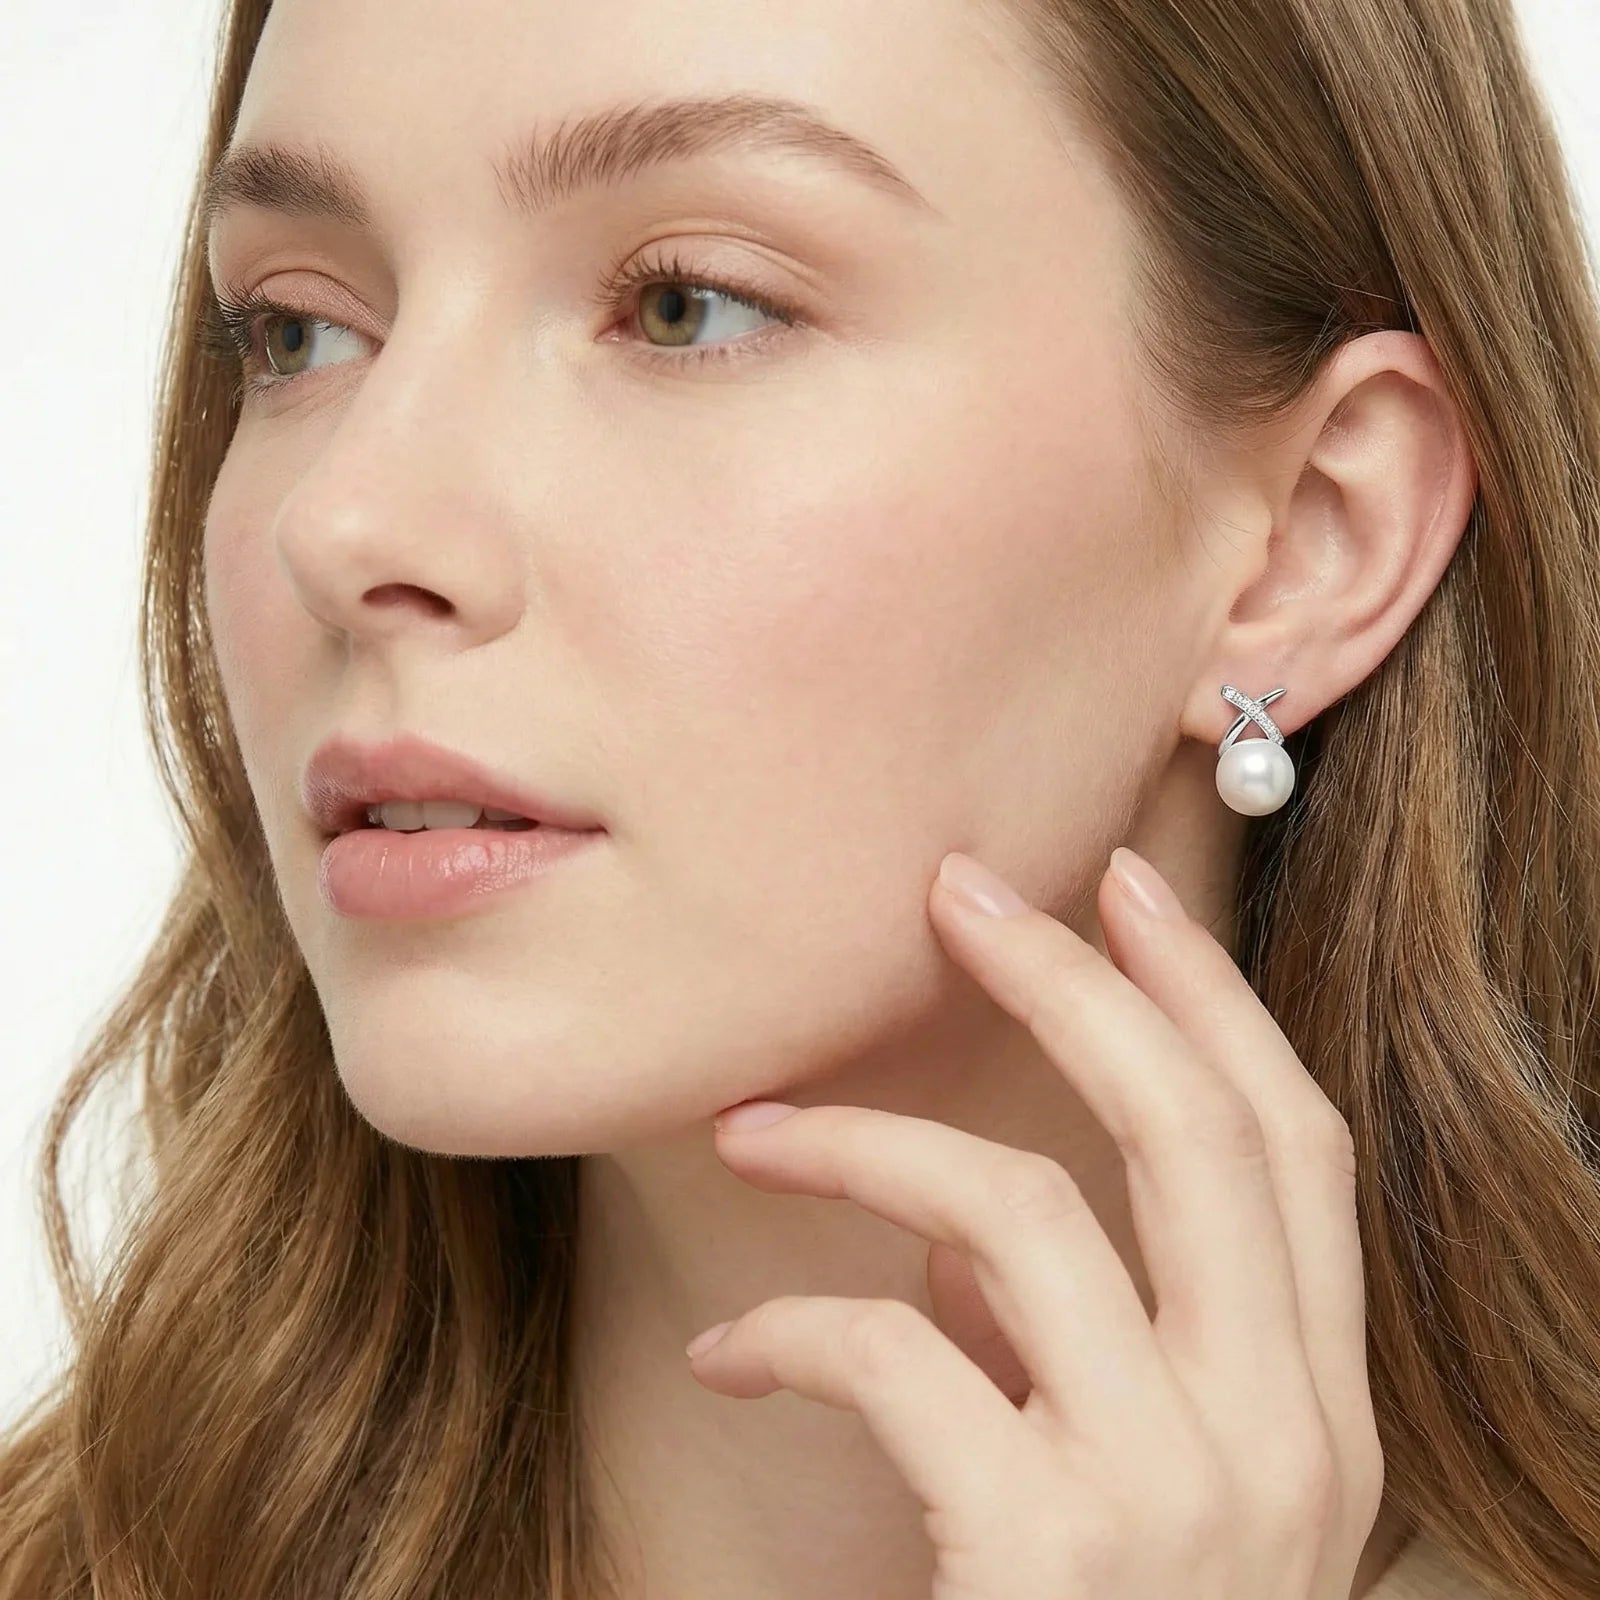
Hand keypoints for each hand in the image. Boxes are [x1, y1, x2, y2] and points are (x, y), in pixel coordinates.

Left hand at [687, 847, 1384, 1598]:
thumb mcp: (1129, 1500)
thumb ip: (1083, 1359)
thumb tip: (968, 1233)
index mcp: (1317, 1414)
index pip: (1296, 1150)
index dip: (1211, 1001)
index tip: (1122, 890)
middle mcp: (1288, 1442)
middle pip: (1198, 1133)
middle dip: (1073, 983)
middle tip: (954, 891)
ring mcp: (1186, 1500)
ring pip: (1030, 1211)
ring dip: (866, 1142)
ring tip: (749, 1131)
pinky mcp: (1056, 1555)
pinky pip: (901, 1353)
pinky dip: (793, 1324)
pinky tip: (726, 1350)